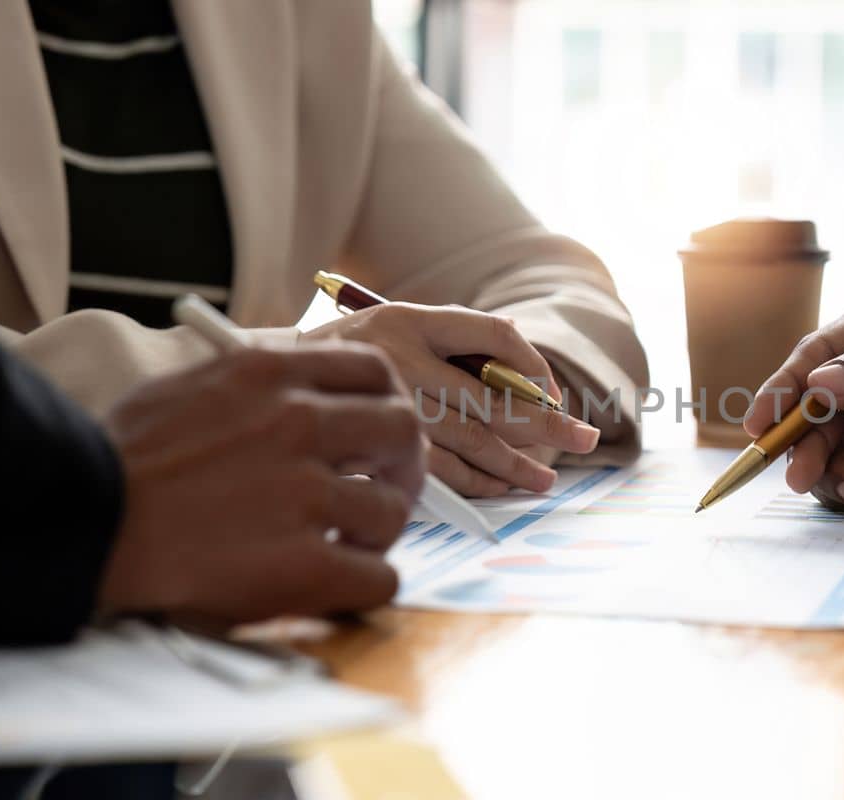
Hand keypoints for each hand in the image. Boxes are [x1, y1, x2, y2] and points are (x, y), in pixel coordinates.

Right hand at [96, 342, 424, 623]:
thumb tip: (302, 390)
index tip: (381, 435)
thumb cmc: (118, 459)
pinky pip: (380, 576)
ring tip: (342, 545)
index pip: (375, 372)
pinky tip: (335, 583)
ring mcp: (305, 493)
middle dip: (402, 467)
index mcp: (270, 373)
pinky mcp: (304, 563)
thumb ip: (255, 384)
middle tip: (383, 492)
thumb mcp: (188, 387)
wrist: (80, 520)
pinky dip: (366, 584)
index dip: (389, 406)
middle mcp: (299, 423)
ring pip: (392, 511)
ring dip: (376, 533)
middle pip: (403, 434)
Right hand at [306, 303, 599, 495]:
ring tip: (547, 479)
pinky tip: (501, 488)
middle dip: (546, 423)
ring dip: (517, 464)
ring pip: (471, 440)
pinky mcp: (373, 450)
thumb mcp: (388, 331)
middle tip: (585, 440)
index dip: (532, 366)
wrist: (259, 384)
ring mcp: (384, 408)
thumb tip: (529, 371)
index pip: (492, 334)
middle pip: (491, 396)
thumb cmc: (341, 359)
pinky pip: (441, 472)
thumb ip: (448, 343)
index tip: (553, 393)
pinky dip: (477, 483)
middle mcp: (398, 360)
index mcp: (407, 320)